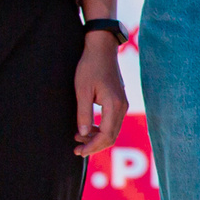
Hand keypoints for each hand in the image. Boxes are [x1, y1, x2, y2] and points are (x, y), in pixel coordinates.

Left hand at [76, 35, 126, 157]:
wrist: (102, 49)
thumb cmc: (90, 67)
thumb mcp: (82, 90)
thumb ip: (84, 114)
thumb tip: (83, 135)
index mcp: (114, 105)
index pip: (106, 135)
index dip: (92, 146)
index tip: (78, 151)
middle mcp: (122, 107)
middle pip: (111, 136)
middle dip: (94, 146)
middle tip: (77, 150)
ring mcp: (122, 104)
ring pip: (112, 131)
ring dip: (97, 138)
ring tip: (78, 138)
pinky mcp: (119, 102)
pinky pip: (112, 122)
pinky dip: (101, 130)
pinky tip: (88, 129)